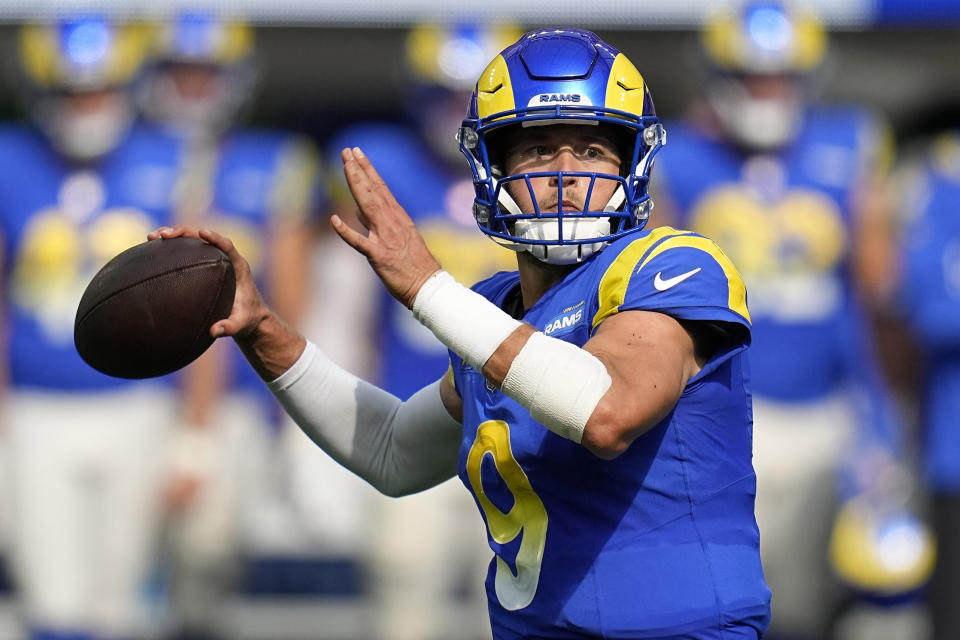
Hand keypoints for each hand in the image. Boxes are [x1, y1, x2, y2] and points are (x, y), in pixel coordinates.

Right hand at [147, 225, 269, 339]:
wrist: (249, 318)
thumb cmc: (247, 319)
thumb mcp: (241, 324)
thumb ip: (231, 328)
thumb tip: (215, 332)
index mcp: (239, 267)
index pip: (227, 246)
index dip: (215, 238)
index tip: (202, 233)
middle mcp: (225, 259)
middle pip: (204, 238)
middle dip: (184, 233)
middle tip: (163, 235)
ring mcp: (213, 260)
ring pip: (193, 242)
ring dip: (173, 237)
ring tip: (151, 238)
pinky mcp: (204, 265)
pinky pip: (187, 252)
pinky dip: (171, 249)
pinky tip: (152, 251)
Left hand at [333, 147, 440, 307]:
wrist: (428, 285)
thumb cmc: (415, 265)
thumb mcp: (401, 237)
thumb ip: (378, 223)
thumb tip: (357, 211)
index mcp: (398, 218)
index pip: (380, 188)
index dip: (367, 170)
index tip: (357, 154)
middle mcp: (392, 223)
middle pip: (372, 191)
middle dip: (359, 169)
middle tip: (347, 151)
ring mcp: (385, 238)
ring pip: (367, 205)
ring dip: (356, 184)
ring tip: (345, 166)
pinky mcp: (378, 256)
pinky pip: (359, 242)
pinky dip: (346, 231)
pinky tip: (333, 220)